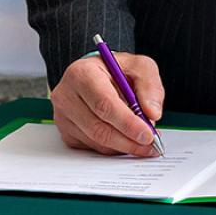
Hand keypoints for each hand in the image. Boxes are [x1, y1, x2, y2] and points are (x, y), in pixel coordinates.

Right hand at [50, 53, 164, 155]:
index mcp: (82, 74)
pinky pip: (92, 147)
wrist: (98, 74)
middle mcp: (66, 96)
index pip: (104, 104)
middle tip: (150, 145)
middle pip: (99, 128)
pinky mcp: (66, 132)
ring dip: (123, 146)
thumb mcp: (139, 66)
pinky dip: (113, 148)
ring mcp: (63, 116)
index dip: (127, 123)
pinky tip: (126, 139)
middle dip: (128, 141)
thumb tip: (152, 114)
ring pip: (96, 141)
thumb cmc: (117, 70)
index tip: (147, 134)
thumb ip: (149, 86)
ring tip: (143, 142)